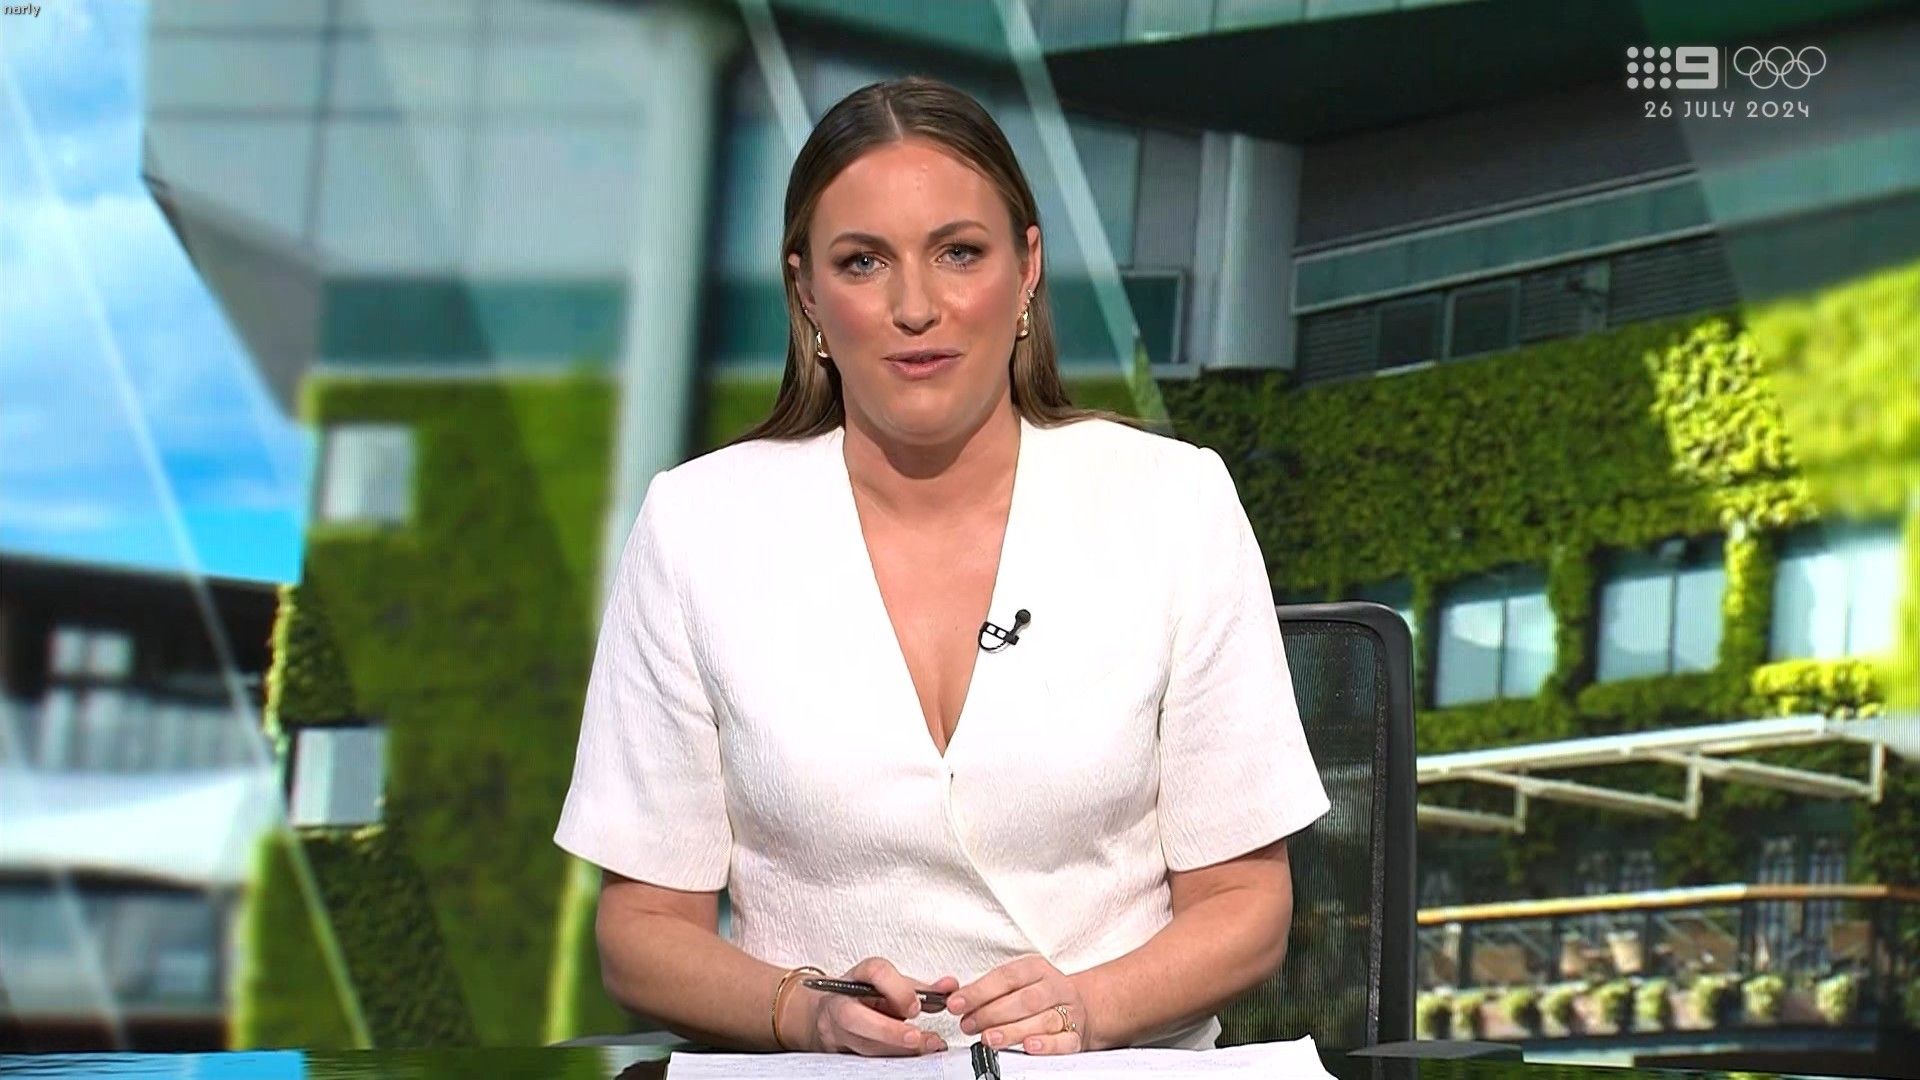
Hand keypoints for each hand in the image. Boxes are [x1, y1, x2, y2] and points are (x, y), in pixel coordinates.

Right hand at [792, 957, 959, 1055]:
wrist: (832, 1012)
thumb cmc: (865, 995)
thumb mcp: (892, 986)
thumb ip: (921, 989)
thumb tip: (950, 988)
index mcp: (858, 977)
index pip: (874, 972)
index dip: (896, 989)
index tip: (916, 1006)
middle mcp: (842, 1001)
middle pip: (855, 1017)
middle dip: (888, 1030)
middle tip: (917, 1037)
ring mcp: (836, 1028)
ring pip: (861, 1043)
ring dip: (895, 1049)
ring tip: (925, 1048)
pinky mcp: (839, 1049)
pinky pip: (864, 1058)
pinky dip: (891, 1058)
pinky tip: (913, 1057)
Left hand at [947, 953, 1091, 1054]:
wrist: (1079, 1008)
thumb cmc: (1037, 996)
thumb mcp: (1013, 984)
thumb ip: (983, 990)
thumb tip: (951, 994)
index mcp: (1036, 968)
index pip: (1006, 976)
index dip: (979, 991)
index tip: (957, 1003)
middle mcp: (1055, 987)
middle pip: (1025, 999)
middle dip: (992, 1013)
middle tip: (969, 1025)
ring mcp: (1068, 1011)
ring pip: (1043, 1020)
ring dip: (1013, 1031)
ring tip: (989, 1038)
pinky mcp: (1076, 1035)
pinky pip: (1065, 1040)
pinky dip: (1047, 1044)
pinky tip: (1029, 1046)